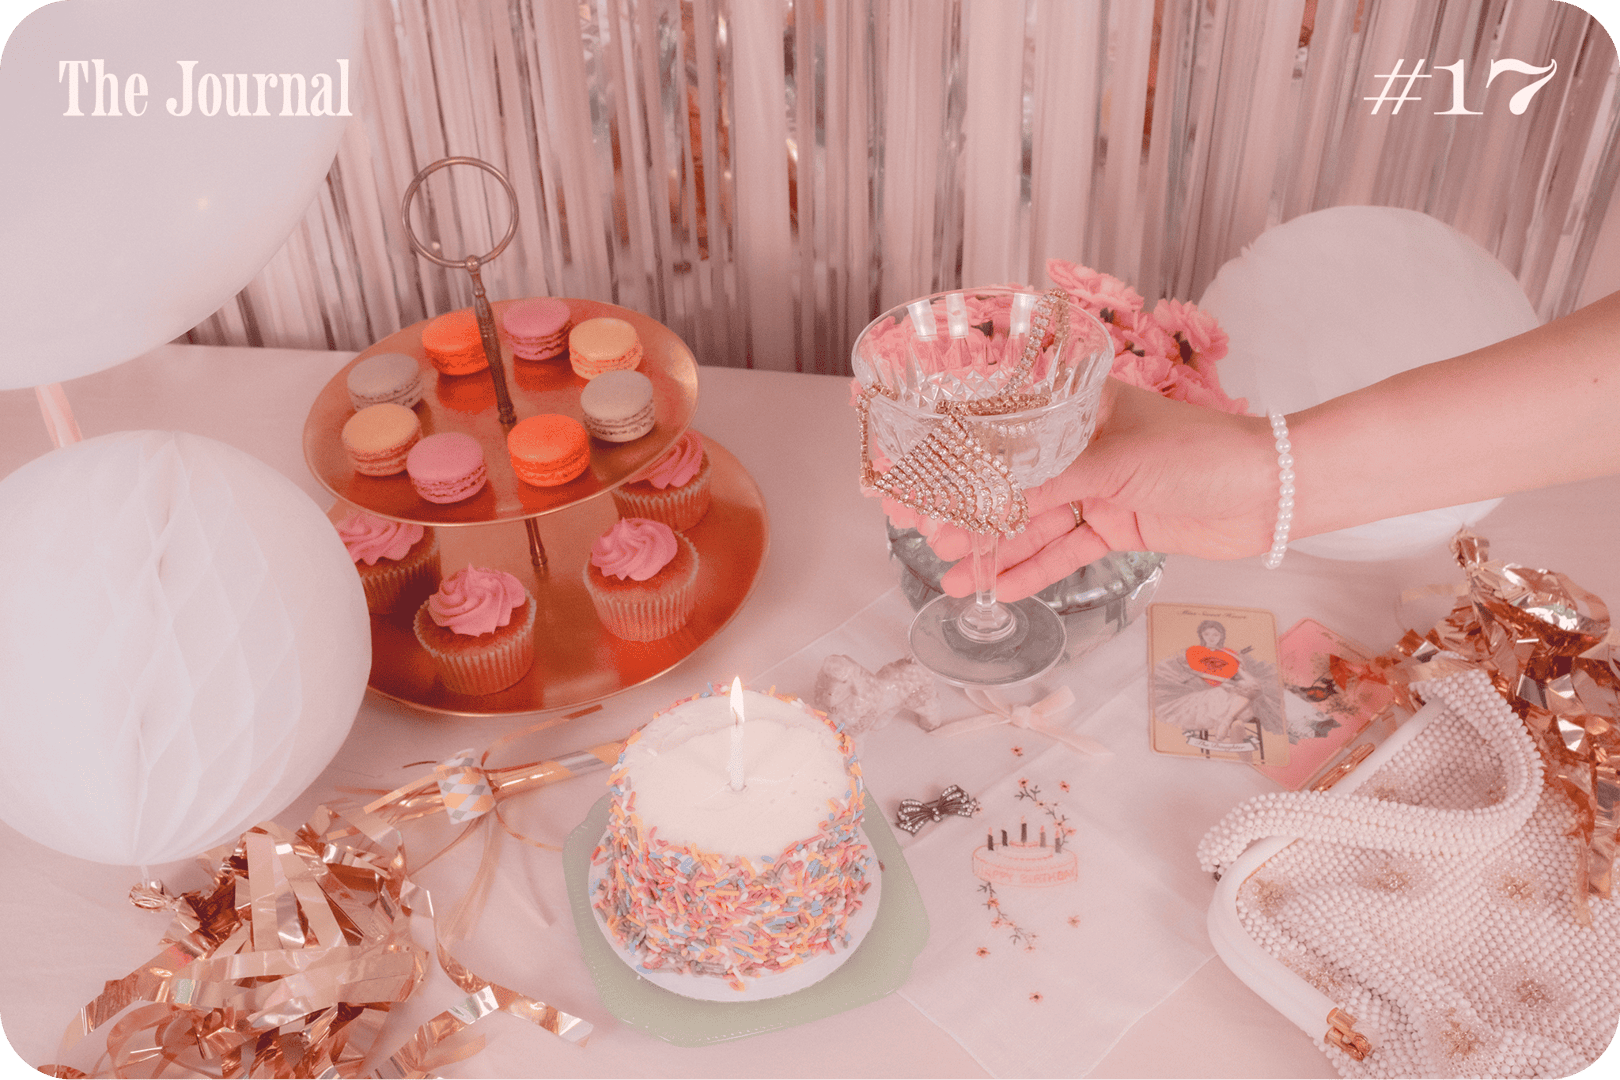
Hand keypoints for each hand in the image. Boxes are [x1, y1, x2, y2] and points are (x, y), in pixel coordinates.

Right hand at [910, 381, 1279, 600]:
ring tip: (950, 572)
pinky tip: (997, 587)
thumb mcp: (1114, 460)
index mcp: (1076, 407)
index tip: (914, 470)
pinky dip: (1032, 569)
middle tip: (921, 530)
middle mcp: (1080, 445)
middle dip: (964, 506)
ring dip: (991, 546)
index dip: (955, 452)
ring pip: (1031, 520)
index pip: (1000, 427)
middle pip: (1009, 479)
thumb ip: (1049, 482)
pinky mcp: (1115, 525)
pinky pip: (1063, 549)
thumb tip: (986, 501)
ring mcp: (1096, 487)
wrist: (1269, 492)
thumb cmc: (1199, 450)